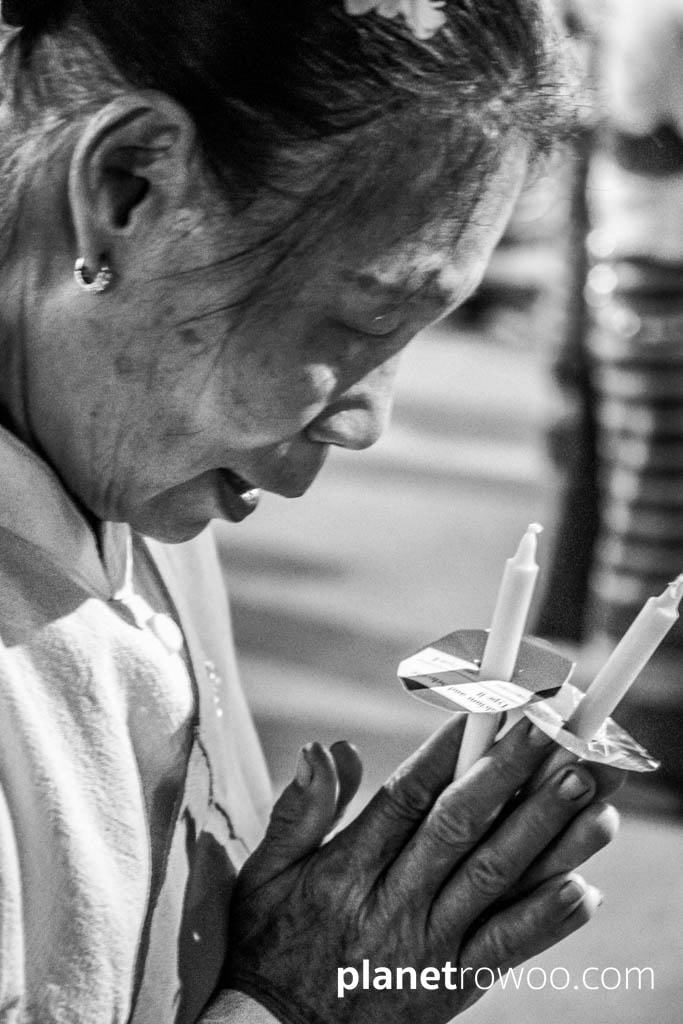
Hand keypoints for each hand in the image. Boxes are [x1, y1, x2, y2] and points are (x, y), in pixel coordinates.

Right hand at [225, 718, 619, 1023]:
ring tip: (588, 790)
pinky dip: (545, 922)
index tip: (486, 709)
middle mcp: (392, 904)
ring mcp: (426, 948)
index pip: (406, 797)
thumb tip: (323, 750)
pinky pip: (503, 953)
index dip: (449, 750)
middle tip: (551, 729)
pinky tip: (584, 887)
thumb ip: (299, 810)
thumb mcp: (265, 873)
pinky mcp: (450, 989)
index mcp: (347, 869)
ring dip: (544, 834)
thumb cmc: (269, 943)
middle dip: (508, 774)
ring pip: (493, 881)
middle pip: (458, 828)